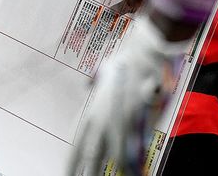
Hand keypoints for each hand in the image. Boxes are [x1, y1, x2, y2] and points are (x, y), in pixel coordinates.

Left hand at [68, 13, 189, 175]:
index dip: (73, 164)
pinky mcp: (142, 125)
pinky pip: (137, 153)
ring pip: (116, 161)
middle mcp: (104, 122)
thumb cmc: (128, 59)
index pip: (77, 146)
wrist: (148, 53)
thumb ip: (95, 83)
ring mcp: (123, 125)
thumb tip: (88, 84)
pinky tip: (136, 175)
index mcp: (92, 112)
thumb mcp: (104, 70)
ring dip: (116, 172)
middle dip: (88, 174)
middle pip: (92, 158)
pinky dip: (135, 168)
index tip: (68, 175)